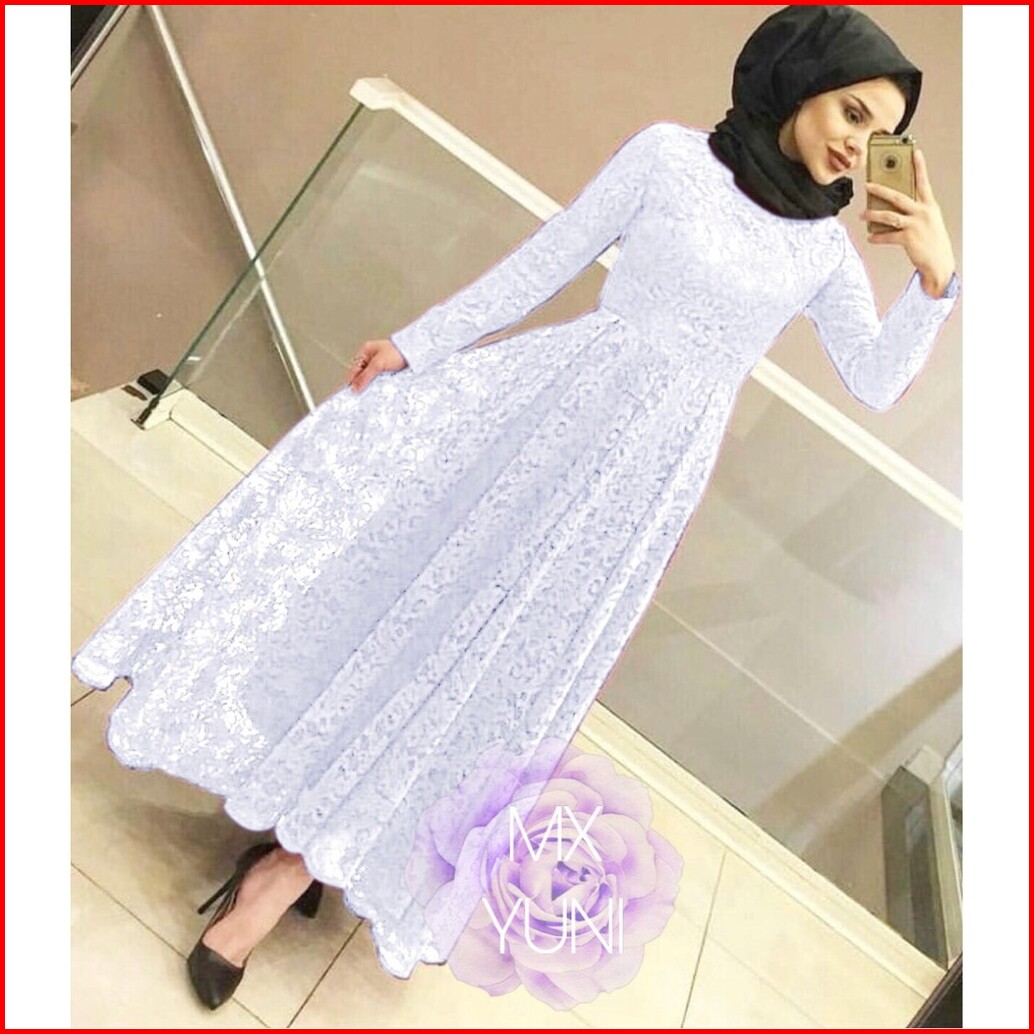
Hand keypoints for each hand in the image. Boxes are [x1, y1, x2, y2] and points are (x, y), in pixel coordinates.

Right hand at [344, 338, 406, 392]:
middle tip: (360, 398)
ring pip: (371, 379)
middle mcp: (372, 358)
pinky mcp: (389, 371)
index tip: (351, 395)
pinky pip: (380, 380)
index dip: (352, 382)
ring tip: (370, 397)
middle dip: (362, 386)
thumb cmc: (397, 352)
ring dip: (371, 387)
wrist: (416, 351)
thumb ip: (365, 376)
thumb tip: (354, 388)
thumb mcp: (378, 364)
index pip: (354, 370)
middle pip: (362, 375)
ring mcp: (381, 364)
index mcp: (366, 352)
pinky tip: (379, 392)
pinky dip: (379, 386)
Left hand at [860, 148, 955, 296]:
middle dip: (881, 190)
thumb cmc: (932, 240)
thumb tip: (894, 204)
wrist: (940, 263)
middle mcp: (923, 212)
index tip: (914, 151)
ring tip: (862, 214)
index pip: (923, 182)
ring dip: (873, 215)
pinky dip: (877, 237)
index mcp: (930, 205)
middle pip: (898, 197)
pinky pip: (888, 236)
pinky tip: (870, 237)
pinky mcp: (908, 239)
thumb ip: (915, 210)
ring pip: (889, 216)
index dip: (919, 166)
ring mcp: (916, 225)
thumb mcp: (929, 220)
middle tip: (868, 185)